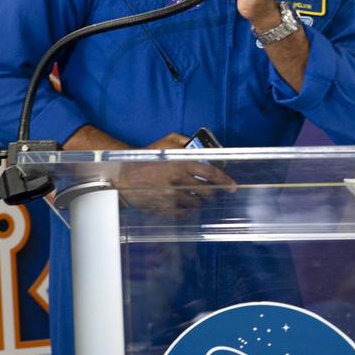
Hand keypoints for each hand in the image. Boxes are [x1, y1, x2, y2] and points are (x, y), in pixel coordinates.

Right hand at [116, 132, 237, 210]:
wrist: (123, 175)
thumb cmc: (144, 158)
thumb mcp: (164, 143)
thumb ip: (182, 141)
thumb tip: (199, 144)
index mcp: (182, 164)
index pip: (211, 173)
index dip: (225, 180)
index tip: (232, 186)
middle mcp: (179, 180)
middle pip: (207, 192)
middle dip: (211, 193)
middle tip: (210, 192)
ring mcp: (172, 196)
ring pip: (196, 204)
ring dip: (198, 201)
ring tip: (193, 197)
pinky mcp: (164, 207)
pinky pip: (183, 213)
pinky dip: (185, 210)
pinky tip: (182, 204)